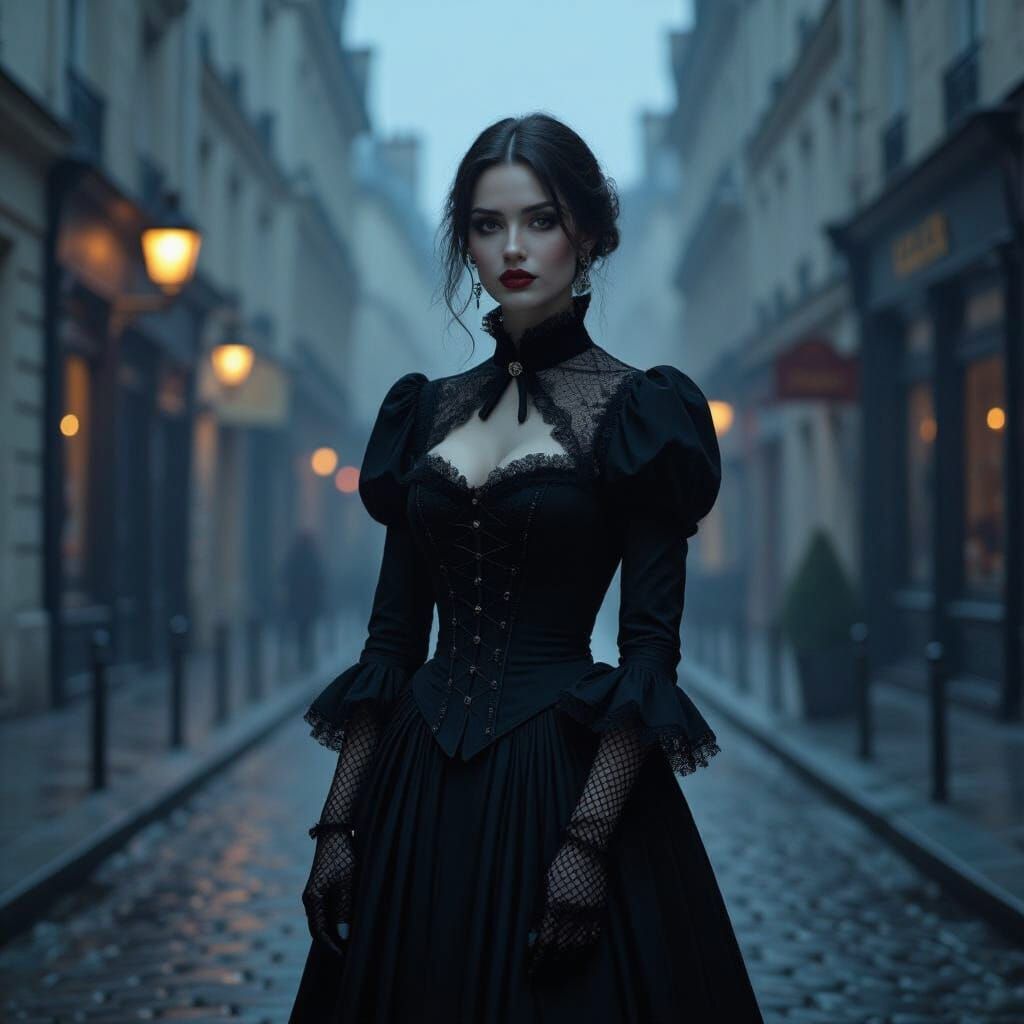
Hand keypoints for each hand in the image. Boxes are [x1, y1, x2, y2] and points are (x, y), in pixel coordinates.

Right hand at [301, 827, 355, 957]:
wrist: (335, 833)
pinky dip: (332, 921)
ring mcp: (313, 894)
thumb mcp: (346, 883)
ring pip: (321, 921)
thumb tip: (343, 936)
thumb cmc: (342, 856)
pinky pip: (324, 912)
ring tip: (348, 943)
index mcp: (312, 899)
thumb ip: (344, 909)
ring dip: (332, 932)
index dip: (331, 946)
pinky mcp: (320, 889)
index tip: (344, 956)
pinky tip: (345, 925)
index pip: (319, 931)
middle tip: (347, 954)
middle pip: (318, 929)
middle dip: (331, 942)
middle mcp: (309, 899)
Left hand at [526, 833, 609, 980]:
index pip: (545, 942)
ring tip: (557, 974)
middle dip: (549, 966)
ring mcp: (588, 914)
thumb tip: (534, 938)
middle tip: (541, 977)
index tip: (531, 969)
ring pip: (577, 948)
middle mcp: (572, 913)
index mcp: (555, 905)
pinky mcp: (599, 912)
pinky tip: (578, 961)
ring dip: (566, 964)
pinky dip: (585, 953)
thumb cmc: (560, 865)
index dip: (537, 958)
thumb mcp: (545, 886)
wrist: (587, 850)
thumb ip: (540, 913)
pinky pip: (593, 939)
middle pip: (560, 949)